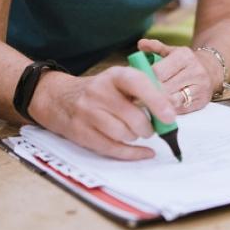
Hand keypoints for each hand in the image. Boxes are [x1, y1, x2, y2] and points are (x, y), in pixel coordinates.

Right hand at [31, 66, 176, 160]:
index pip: (138, 83)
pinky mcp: (81, 132)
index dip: (156, 101)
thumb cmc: (100, 91)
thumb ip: (144, 90)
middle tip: (150, 128)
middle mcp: (99, 92)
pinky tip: (143, 152)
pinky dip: (132, 154)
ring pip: (124, 134)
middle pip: (133, 117)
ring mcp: (87, 113)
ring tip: (135, 132)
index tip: (170, 117)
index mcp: (114, 75)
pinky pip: (112, 149)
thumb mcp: (119, 81)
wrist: (58, 98)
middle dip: (148, 127)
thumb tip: (170, 108)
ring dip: (136, 137)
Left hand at [135, 39, 219, 113]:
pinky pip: (180, 110)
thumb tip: (140, 44)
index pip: (158, 71)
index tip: (135, 85)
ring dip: (159, 103)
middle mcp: (194, 71)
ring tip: (149, 103)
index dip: (144, 80)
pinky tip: (162, 108)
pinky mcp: (202, 101)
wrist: (212, 70)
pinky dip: (169, 110)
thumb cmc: (186, 62)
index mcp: (184, 56)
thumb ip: (155, 47)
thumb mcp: (172, 51)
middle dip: (150, 93)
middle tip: (136, 98)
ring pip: (172, 100)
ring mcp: (200, 87)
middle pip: (164, 87)